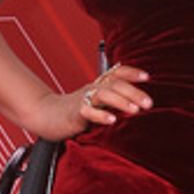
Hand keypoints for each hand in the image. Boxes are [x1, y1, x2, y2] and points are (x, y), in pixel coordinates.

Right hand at [30, 65, 151, 140]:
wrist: (45, 116)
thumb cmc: (74, 111)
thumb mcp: (96, 103)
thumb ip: (113, 101)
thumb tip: (138, 105)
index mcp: (98, 85)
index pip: (116, 73)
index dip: (131, 72)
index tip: (147, 77)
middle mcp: (92, 89)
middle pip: (114, 84)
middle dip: (134, 92)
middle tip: (149, 103)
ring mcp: (82, 100)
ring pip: (103, 95)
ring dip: (121, 101)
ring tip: (135, 110)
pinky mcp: (74, 114)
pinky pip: (87, 112)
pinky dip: (100, 115)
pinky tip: (112, 121)